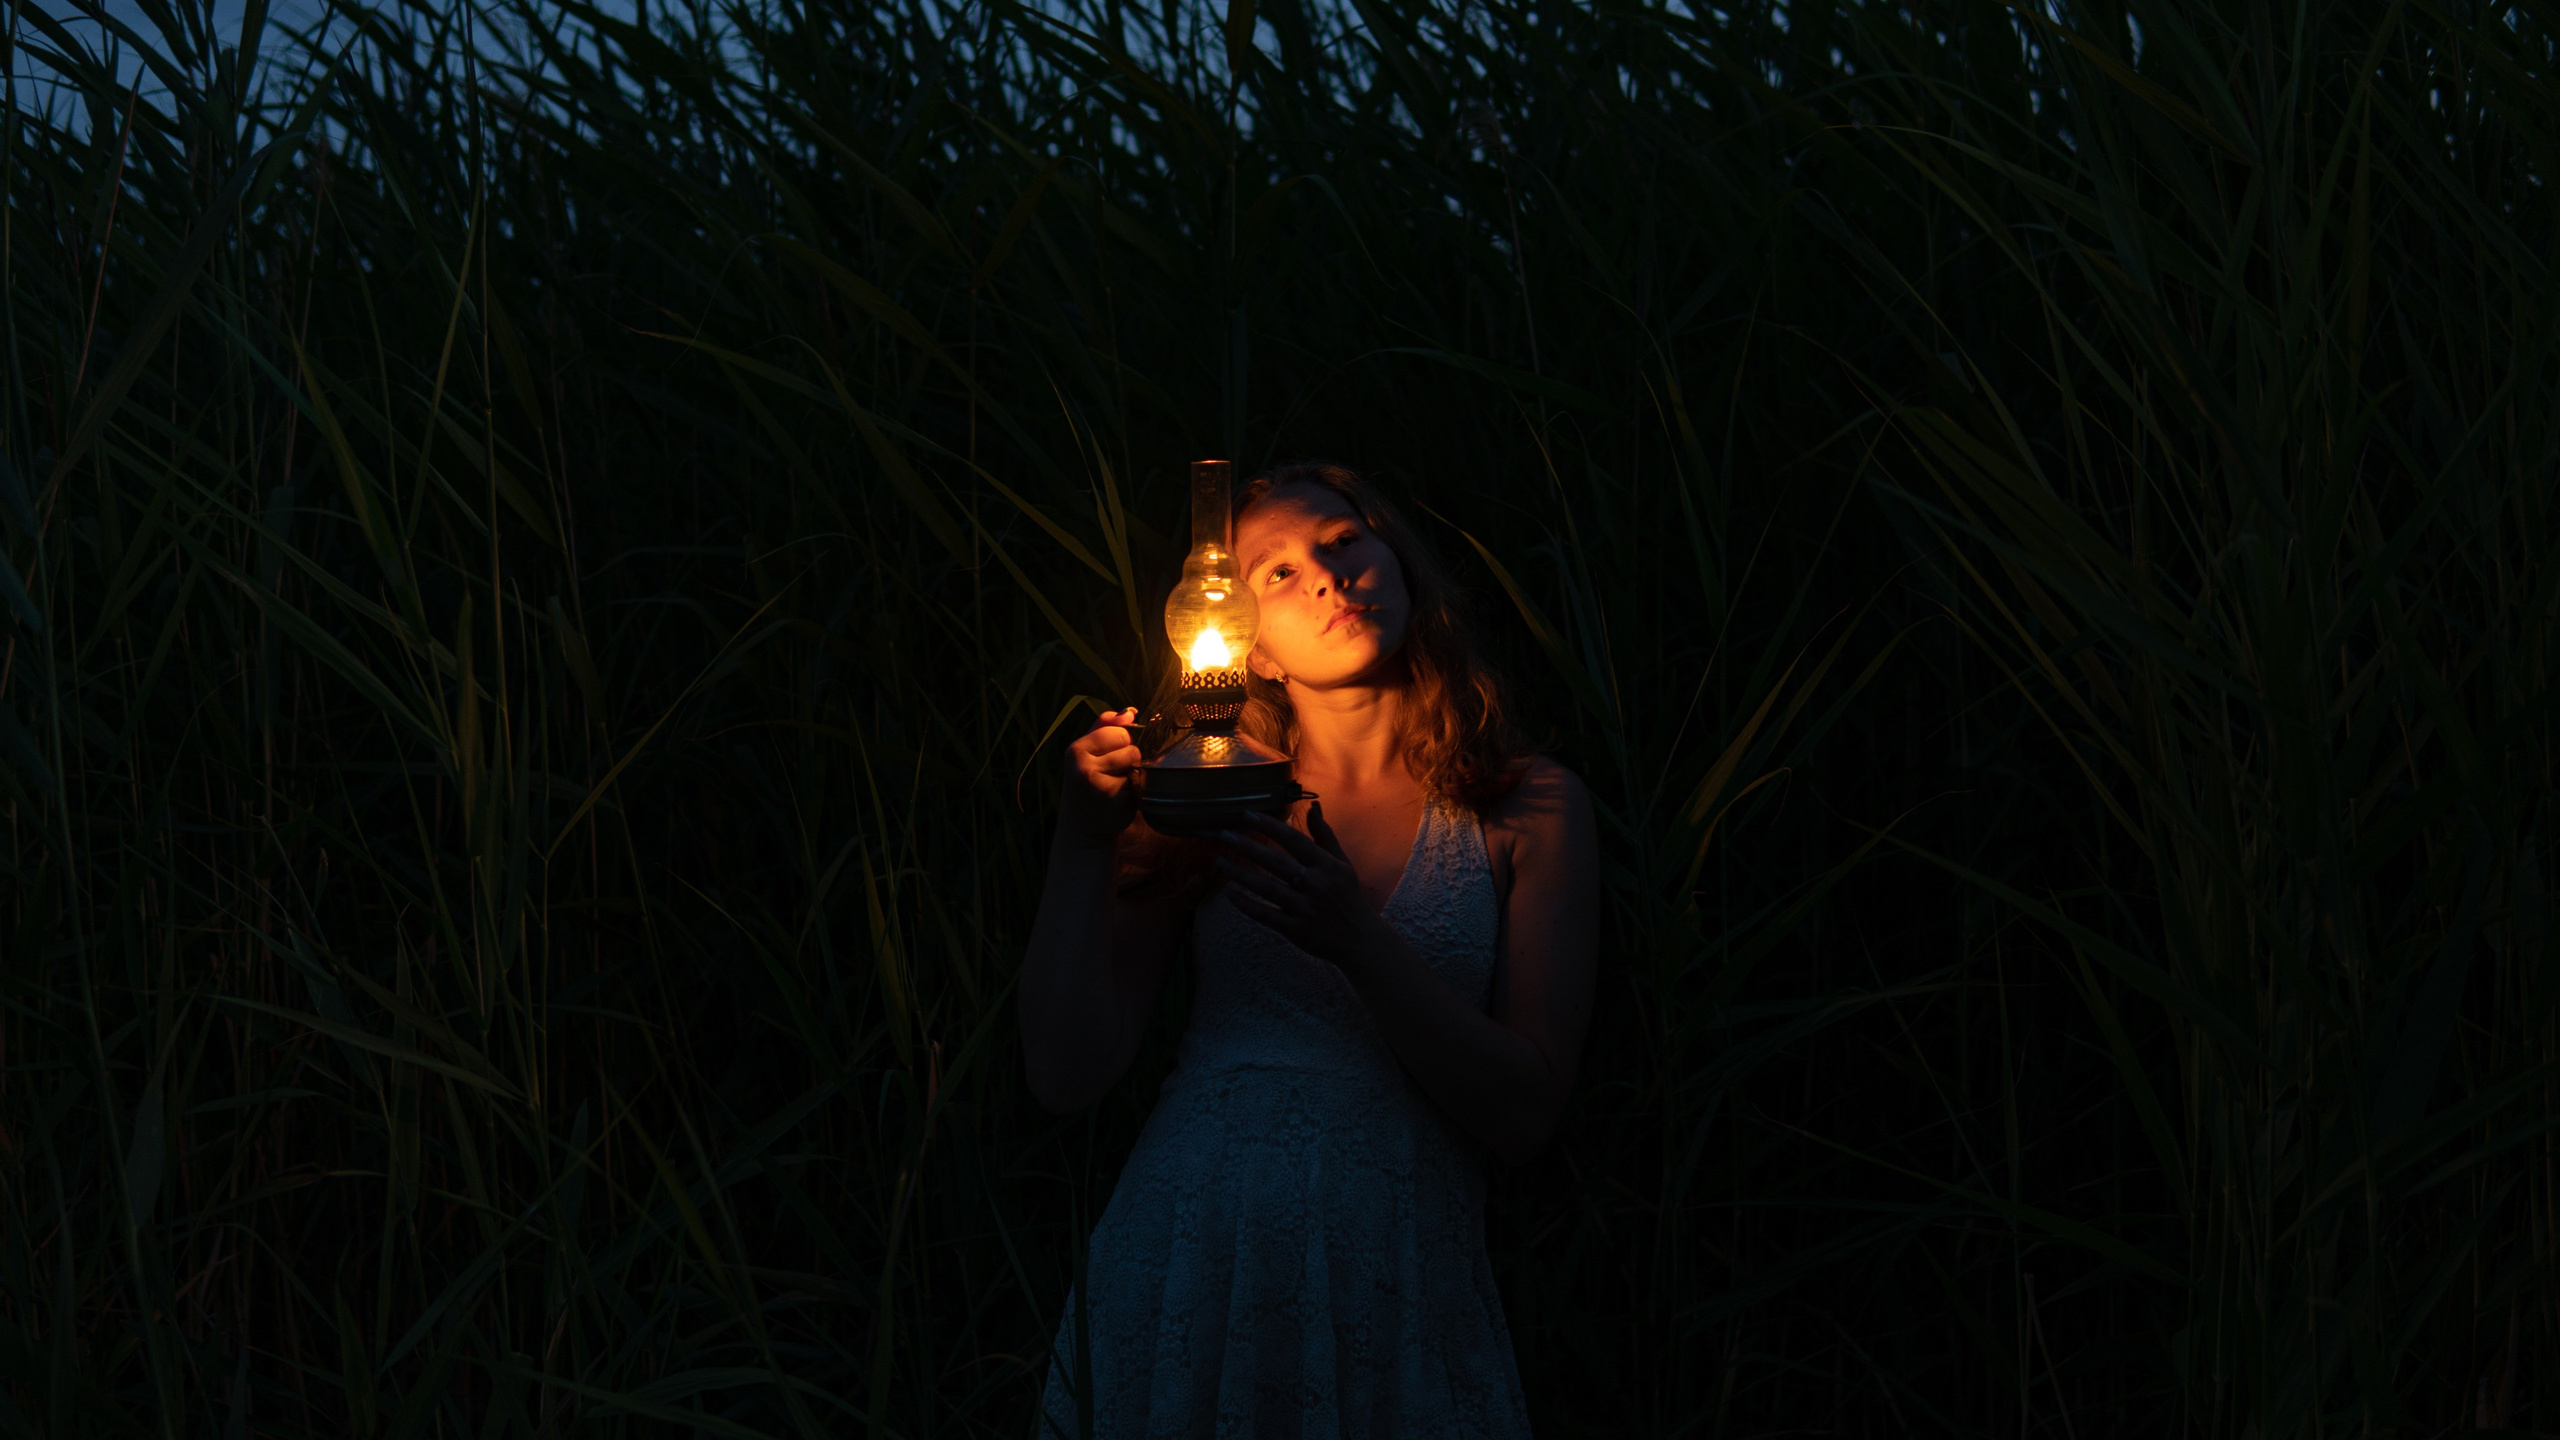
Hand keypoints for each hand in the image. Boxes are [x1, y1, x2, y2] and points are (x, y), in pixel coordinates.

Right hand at [1057, 707, 1141, 849]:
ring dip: (1132, 775)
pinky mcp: (1114, 801)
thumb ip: (1105, 727)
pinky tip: (1119, 801)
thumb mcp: (1087, 754)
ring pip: (1136, 764)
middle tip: (1109, 777)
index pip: (1118, 731)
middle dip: (1127, 760)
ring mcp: (1099, 785)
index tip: (1105, 760)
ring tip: (1115, 787)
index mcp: (1075, 750)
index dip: (1119, 745)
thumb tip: (1129, 712)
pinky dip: (1134, 792)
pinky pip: (1139, 784)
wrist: (1081, 829)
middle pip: (1130, 747)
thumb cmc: (1088, 786)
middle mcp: (1083, 767)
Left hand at [1214, 805, 1389, 969]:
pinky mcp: (1295, 929)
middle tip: (1224, 834)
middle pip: (1276, 863)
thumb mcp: (1341, 863)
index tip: (1248, 815)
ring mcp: (1304, 909)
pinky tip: (1229, 893)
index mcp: (1327, 866)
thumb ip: (1325, 835)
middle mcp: (1316, 886)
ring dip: (1240, 874)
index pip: (1295, 841)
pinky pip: (1265, 915)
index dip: (1271, 826)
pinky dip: (1246, 904)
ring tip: (1219, 860)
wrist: (1359, 940)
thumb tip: (1314, 806)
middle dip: (1248, 847)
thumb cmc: (1348, 896)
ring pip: (1266, 888)